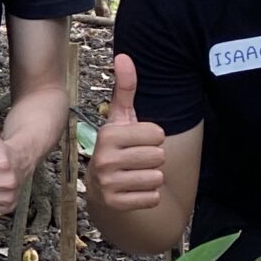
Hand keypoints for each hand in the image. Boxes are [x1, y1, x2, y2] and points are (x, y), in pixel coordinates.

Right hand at [89, 54, 167, 213]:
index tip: (138, 141)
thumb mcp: (121, 118)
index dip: (153, 137)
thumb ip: (125, 88)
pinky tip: (133, 190)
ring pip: (157, 177)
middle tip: (136, 160)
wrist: (101, 187)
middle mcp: (104, 159)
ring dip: (152, 177)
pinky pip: (153, 197)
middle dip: (153, 159)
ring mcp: (108, 184)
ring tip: (135, 174)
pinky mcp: (115, 204)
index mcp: (108, 135)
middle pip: (159, 156)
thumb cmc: (117, 147)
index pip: (157, 134)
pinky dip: (148, 196)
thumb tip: (124, 55)